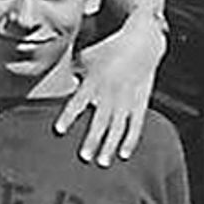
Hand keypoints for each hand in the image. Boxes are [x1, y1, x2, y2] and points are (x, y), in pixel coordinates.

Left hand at [57, 18, 165, 164]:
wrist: (142, 42)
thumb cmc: (111, 48)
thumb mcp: (87, 56)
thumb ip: (73, 70)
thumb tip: (61, 80)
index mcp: (94, 82)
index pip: (78, 103)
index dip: (69, 117)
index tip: (60, 131)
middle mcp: (110, 93)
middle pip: (100, 121)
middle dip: (92, 140)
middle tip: (85, 157)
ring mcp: (126, 100)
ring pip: (117, 127)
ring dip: (110, 146)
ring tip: (103, 161)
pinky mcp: (140, 103)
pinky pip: (136, 125)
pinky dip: (130, 140)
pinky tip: (124, 153)